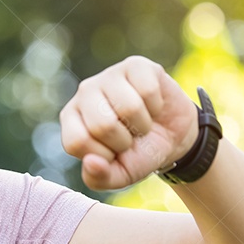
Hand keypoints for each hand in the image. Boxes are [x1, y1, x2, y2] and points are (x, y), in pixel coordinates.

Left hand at [59, 55, 199, 190]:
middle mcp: (85, 92)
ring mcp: (110, 75)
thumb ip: (100, 178)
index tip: (114, 153)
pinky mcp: (136, 64)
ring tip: (141, 122)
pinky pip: (148, 90)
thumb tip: (90, 163)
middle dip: (124, 141)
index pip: (77, 142)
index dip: (103, 156)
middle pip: (102, 124)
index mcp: (71, 119)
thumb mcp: (120, 175)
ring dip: (143, 125)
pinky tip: (153, 106)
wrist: (173, 137)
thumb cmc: (139, 154)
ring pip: (129, 107)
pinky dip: (156, 107)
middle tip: (130, 137)